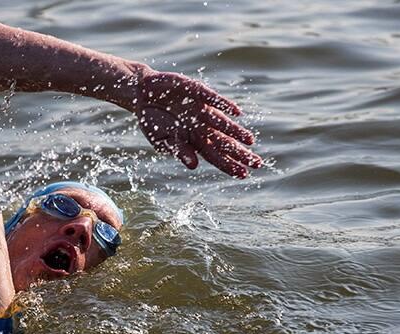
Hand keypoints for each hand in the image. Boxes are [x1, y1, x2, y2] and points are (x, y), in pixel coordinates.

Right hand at [133, 67, 260, 177]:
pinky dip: (223, 105)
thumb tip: (194, 166)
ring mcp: (200, 109)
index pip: (215, 155)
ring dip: (235, 131)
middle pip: (223, 142)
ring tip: (249, 141)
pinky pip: (212, 99)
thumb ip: (178, 151)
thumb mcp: (161, 140)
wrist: (142, 93)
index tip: (243, 175)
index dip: (229, 165)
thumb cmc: (151, 119)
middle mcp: (201, 126)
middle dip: (239, 153)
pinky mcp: (196, 92)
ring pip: (221, 123)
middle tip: (257, 164)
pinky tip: (236, 113)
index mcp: (193, 140)